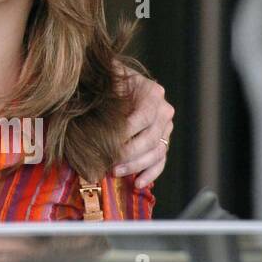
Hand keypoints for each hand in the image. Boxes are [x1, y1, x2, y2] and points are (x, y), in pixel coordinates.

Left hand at [114, 66, 174, 188]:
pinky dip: (150, 173)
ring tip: (115, 172)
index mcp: (152, 93)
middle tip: (109, 162)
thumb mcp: (106, 78)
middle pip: (150, 138)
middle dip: (128, 153)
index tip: (108, 142)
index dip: (126, 132)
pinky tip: (137, 183)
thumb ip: (107, 89)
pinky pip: (160, 161)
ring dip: (136, 165)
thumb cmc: (107, 79)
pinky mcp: (162, 141)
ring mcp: (165, 127)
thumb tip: (96, 107)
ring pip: (157, 152)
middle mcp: (163, 110)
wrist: (114, 81)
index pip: (143, 117)